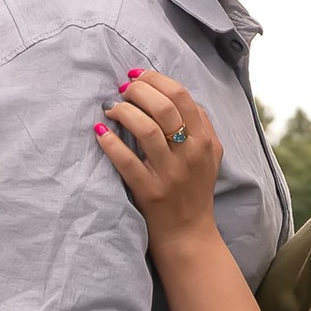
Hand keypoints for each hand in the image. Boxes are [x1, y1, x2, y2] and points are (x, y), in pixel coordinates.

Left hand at [94, 66, 223, 252]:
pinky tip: (100, 132)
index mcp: (205, 140)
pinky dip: (110, 142)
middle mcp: (190, 154)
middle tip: (122, 90)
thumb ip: (200, 125)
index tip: (136, 76)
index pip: (181, 96)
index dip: (156, 79)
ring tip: (111, 108)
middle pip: (163, 107)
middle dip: (137, 90)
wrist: (188, 234)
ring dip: (123, 111)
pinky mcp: (150, 191)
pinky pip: (126, 161)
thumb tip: (171, 93)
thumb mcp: (209, 156)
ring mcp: (170, 174)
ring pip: (145, 129)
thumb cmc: (194, 190)